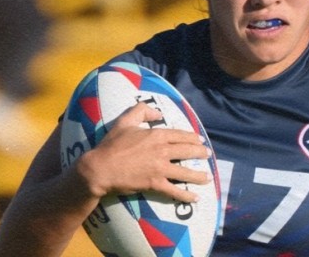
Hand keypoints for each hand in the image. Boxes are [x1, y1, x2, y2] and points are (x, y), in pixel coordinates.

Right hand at [76, 102, 211, 202]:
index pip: (180, 135)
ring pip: (185, 171)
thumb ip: (141, 111)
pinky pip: (174, 190)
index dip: (192, 138)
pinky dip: (185, 195)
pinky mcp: (155, 183)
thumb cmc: (111, 145)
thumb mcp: (125, 121)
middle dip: (200, 153)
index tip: (200, 140)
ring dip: (198, 175)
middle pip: (187, 151)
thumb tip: (158, 113)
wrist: (100, 167)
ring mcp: (159, 168)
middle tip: (208, 155)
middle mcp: (162, 150)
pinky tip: (195, 198)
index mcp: (156, 135)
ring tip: (207, 177)